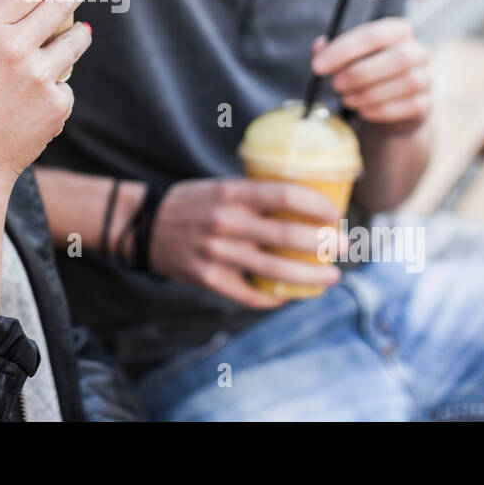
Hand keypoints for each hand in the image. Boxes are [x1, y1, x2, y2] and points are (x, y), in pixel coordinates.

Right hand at [145, 178, 351, 307]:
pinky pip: (250, 295)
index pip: (285, 195)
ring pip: (276, 272)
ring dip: (311, 277)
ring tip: (331, 277)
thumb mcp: (221, 187)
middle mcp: (225, 223)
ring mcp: (217, 254)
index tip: (335, 213)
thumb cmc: (190, 202)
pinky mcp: (208, 279)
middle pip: (289, 237)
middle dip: (325, 244)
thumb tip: (304, 202)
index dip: (317, 204)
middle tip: (343, 246)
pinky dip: (274, 297)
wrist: (140, 224)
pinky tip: (289, 295)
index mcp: (231, 194)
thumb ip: (255, 195)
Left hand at [312, 17, 430, 126]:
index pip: (373, 34)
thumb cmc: (367, 72)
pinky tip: (363, 110)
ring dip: (368, 94)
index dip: (343, 50)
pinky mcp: (425, 105)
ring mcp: (426, 79)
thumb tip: (320, 46)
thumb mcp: (347, 57)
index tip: (318, 66)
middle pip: (398, 58)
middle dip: (359, 73)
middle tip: (335, 85)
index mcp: (398, 31)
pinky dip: (379, 110)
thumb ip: (331, 51)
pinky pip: (407, 107)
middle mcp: (418, 52)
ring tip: (347, 98)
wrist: (391, 103)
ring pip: (406, 83)